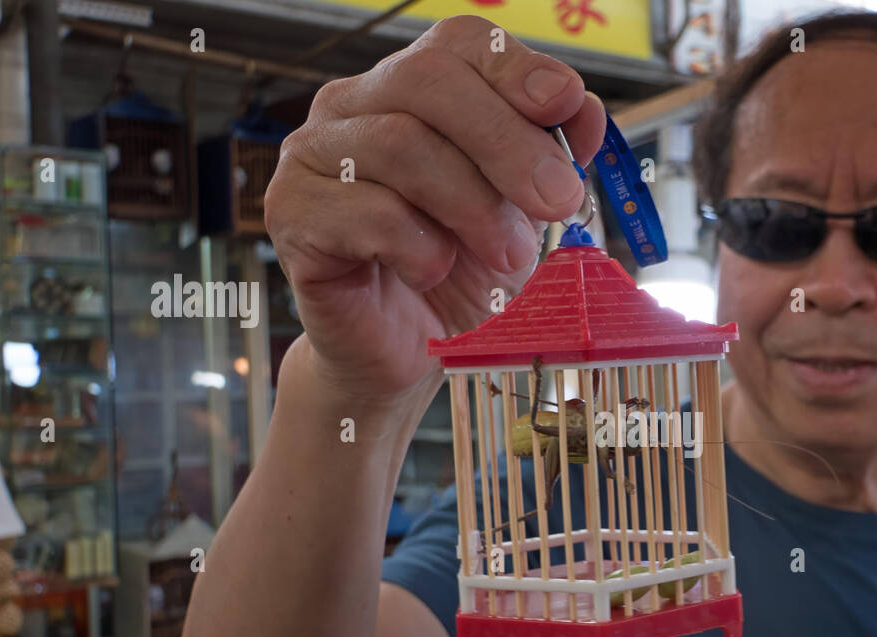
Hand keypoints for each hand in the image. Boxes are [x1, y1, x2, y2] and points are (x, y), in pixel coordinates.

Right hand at [264, 15, 606, 403]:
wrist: (410, 353)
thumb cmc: (463, 274)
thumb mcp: (524, 212)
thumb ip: (549, 155)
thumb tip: (584, 110)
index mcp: (411, 90)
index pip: (458, 43)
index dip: (515, 67)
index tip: (565, 104)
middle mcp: (353, 107)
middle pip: (427, 81)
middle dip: (507, 142)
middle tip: (557, 200)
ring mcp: (314, 155)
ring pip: (399, 144)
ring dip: (472, 204)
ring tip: (508, 256)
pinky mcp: (292, 215)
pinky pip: (366, 211)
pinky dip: (420, 247)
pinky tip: (433, 273)